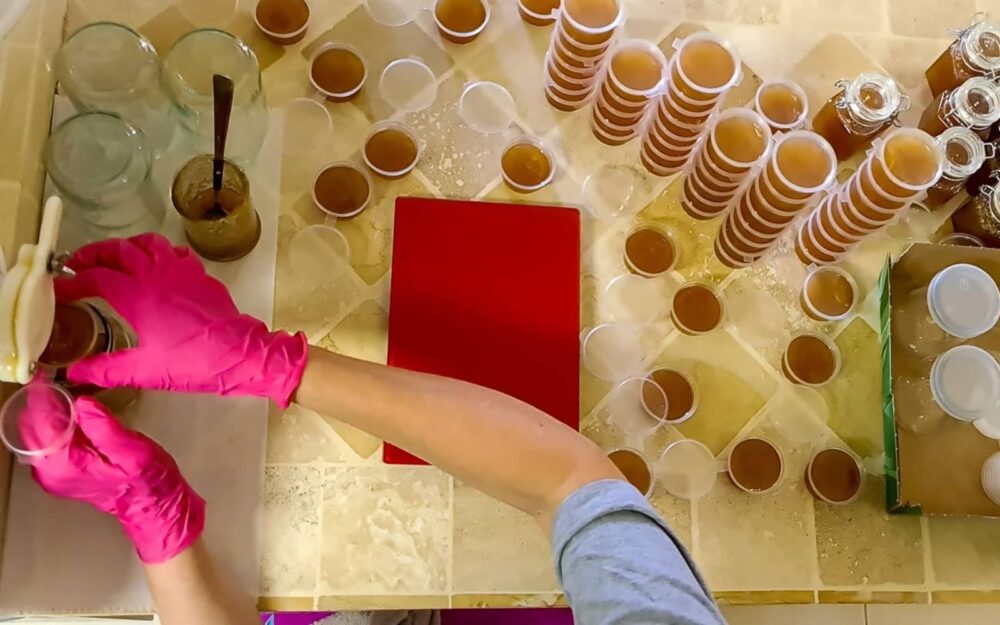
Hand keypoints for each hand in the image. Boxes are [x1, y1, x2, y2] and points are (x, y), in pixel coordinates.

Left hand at [22, 391, 204, 563]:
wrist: (151, 504)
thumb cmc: (146, 480)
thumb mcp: (134, 451)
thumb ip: (106, 427)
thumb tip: (83, 403)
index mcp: (65, 465)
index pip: (39, 423)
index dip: (42, 397)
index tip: (46, 377)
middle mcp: (51, 472)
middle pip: (32, 428)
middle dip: (45, 404)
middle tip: (60, 383)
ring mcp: (52, 473)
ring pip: (38, 433)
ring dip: (50, 413)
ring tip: (68, 396)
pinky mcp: (59, 471)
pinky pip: (47, 442)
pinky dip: (56, 425)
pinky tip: (74, 416)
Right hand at [55, 234, 307, 407]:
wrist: (242, 354)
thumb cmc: (193, 362)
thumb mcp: (144, 371)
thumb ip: (105, 370)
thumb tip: (74, 373)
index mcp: (138, 295)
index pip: (95, 277)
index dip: (72, 282)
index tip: (58, 289)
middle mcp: (157, 274)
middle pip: (118, 250)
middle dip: (93, 253)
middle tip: (76, 264)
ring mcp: (181, 270)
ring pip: (147, 242)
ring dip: (125, 246)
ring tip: (112, 258)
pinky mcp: (199, 274)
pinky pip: (174, 252)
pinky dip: (157, 252)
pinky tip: (153, 265)